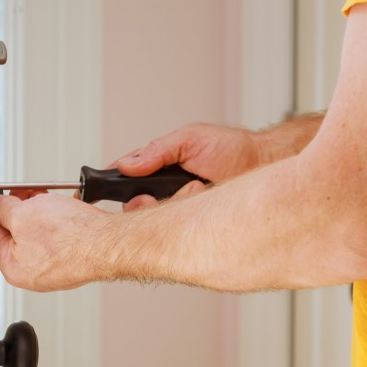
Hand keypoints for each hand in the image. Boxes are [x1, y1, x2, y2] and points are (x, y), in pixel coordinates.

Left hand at [0, 193, 112, 291]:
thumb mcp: (23, 214)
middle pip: (17, 234)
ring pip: (40, 233)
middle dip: (20, 210)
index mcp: (13, 268)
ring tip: (50, 201)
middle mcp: (34, 273)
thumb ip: (1, 209)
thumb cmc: (72, 238)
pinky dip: (60, 222)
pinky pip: (60, 237)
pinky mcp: (74, 259)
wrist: (109, 243)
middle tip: (26, 193)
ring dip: (41, 213)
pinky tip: (66, 213)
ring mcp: (56, 268)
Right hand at [113, 123, 261, 209]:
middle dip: (141, 203)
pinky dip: (186, 215)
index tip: (103, 190)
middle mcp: (165, 188)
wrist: (263, 163)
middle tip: (151, 198)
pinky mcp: (194, 223)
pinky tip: (200, 198)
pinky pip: (178, 228)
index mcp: (158, 165)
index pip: (125, 176)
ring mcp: (179, 206)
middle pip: (134, 204)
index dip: (112, 184)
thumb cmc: (230, 148)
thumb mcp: (189, 138)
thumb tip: (127, 163)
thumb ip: (157, 150)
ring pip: (155, 218)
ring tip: (195, 187)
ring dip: (171, 204)